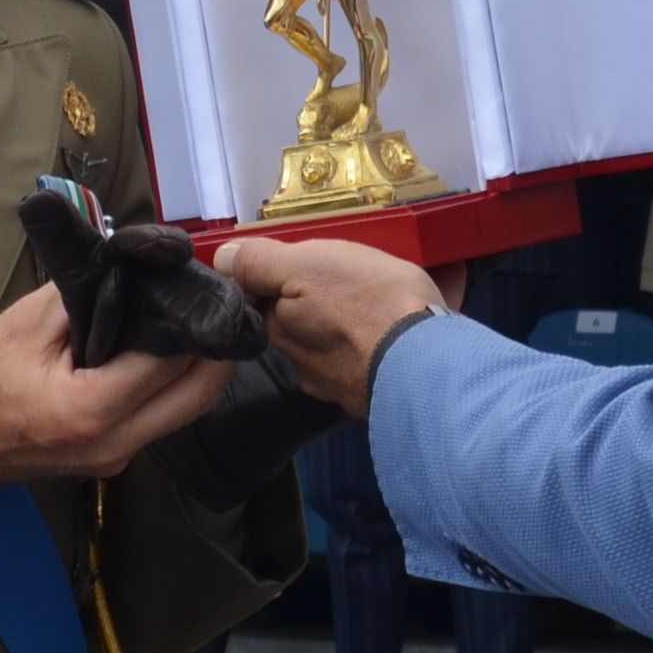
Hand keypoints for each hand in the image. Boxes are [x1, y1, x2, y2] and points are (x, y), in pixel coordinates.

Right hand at [0, 284, 230, 488]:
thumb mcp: (28, 323)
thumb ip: (88, 294)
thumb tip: (136, 272)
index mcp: (91, 411)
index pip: (170, 361)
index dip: (192, 321)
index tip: (204, 287)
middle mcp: (113, 444)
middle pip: (196, 396)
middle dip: (217, 351)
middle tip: (225, 308)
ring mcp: (114, 460)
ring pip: (184, 413)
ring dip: (199, 371)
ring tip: (201, 324)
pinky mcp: (110, 461)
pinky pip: (158, 422)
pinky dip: (171, 389)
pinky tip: (168, 354)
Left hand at [211, 233, 447, 413]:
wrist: (429, 364)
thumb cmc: (366, 304)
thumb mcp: (306, 265)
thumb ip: (261, 263)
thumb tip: (223, 259)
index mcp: (284, 333)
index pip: (271, 302)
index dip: (290, 277)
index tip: (320, 262)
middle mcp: (307, 368)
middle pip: (308, 324)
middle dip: (325, 302)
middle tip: (359, 273)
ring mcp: (347, 386)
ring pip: (347, 344)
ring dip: (363, 321)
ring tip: (397, 292)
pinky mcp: (387, 392)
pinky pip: (384, 355)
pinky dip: (396, 336)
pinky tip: (423, 317)